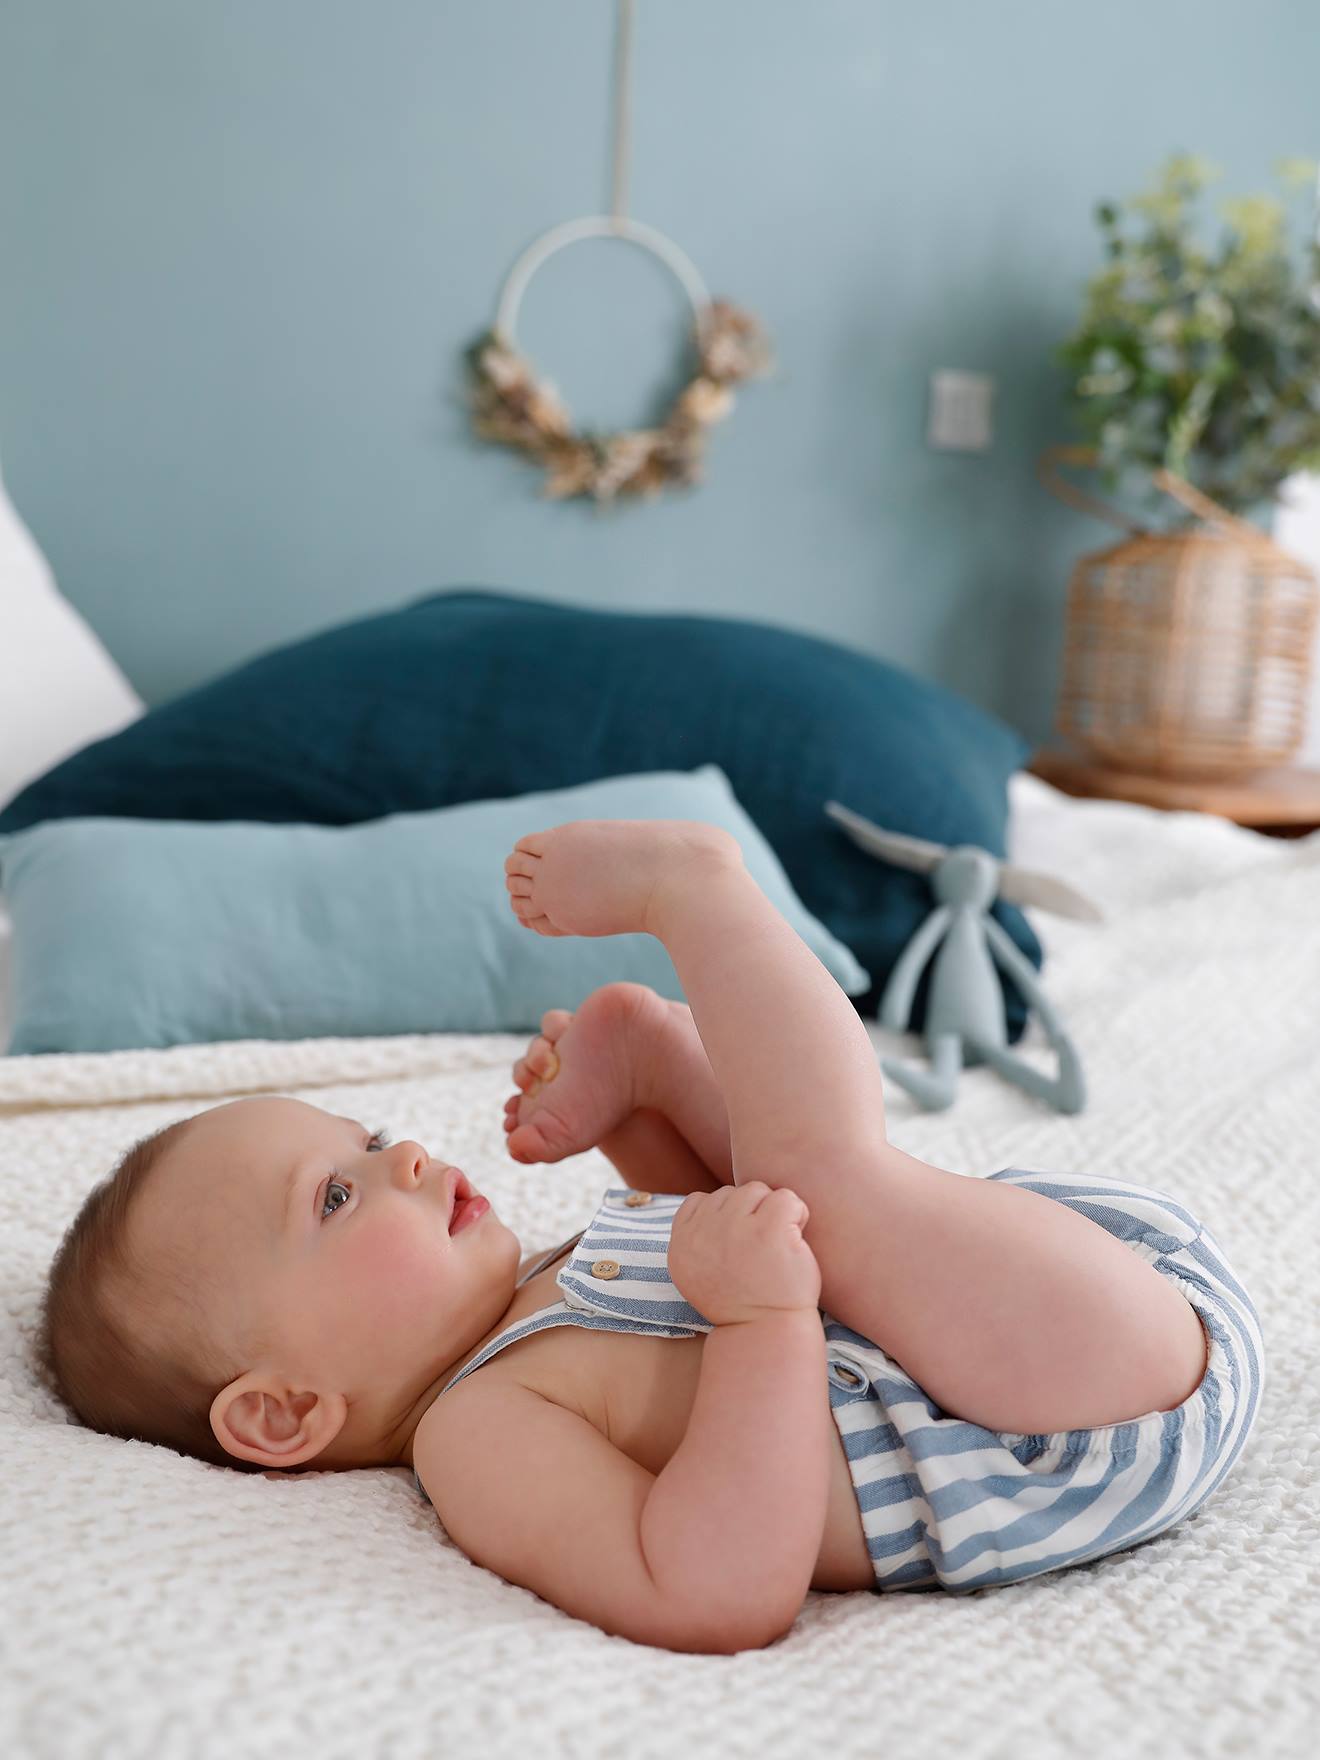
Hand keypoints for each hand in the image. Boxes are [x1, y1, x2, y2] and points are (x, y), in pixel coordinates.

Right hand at [667, 1182, 820, 1326]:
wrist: (766, 1333)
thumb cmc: (740, 1302)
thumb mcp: (696, 1273)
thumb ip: (695, 1237)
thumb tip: (709, 1201)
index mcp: (682, 1242)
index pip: (700, 1200)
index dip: (724, 1218)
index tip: (738, 1249)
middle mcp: (703, 1231)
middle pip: (732, 1193)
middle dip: (750, 1215)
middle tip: (760, 1251)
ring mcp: (735, 1228)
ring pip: (758, 1190)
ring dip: (773, 1213)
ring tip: (777, 1246)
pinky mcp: (769, 1230)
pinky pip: (787, 1198)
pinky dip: (797, 1214)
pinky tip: (794, 1242)